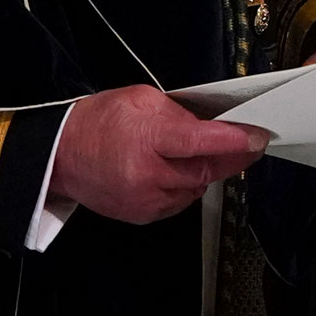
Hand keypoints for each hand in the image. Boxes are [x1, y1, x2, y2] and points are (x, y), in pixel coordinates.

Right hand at [48, 86, 268, 225]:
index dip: (233, 140)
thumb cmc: (95, 122)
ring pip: (196, 188)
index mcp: (144, 139)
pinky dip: (183, 186)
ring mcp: (146, 199)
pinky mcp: (144, 215)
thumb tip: (208, 126)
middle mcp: (148, 175)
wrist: (58, 156)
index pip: (199, 141)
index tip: (258, 137)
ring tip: (188, 154)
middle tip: (247, 146)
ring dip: (202, 171)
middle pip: (205, 170)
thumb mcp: (136, 99)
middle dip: (230, 158)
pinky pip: (179, 201)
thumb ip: (176, 112)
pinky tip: (168, 172)